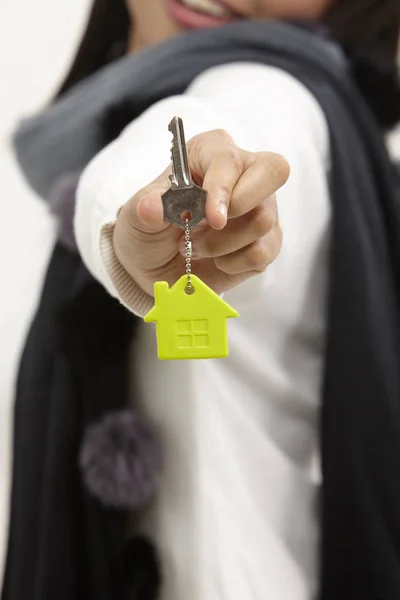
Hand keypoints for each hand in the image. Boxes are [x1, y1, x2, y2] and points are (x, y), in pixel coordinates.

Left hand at [113, 129, 289, 297]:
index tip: (210, 217)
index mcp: (209, 154)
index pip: (229, 158)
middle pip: (274, 170)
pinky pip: (262, 253)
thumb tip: (151, 206)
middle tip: (210, 226)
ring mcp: (261, 208)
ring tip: (195, 246)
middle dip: (240, 205)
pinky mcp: (267, 241)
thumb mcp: (136, 219)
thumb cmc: (150, 231)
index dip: (222, 186)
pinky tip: (216, 261)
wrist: (157, 270)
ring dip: (222, 244)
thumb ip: (145, 209)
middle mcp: (244, 174)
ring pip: (263, 220)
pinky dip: (232, 264)